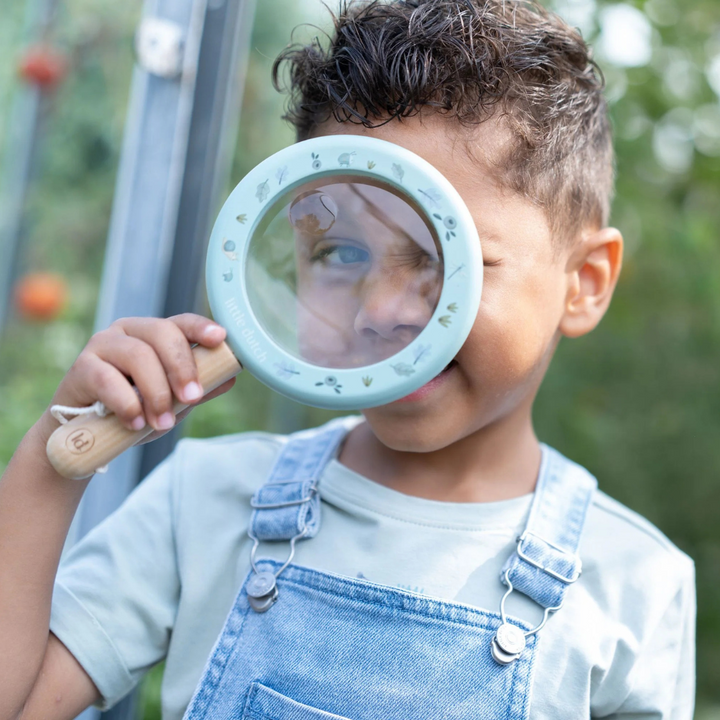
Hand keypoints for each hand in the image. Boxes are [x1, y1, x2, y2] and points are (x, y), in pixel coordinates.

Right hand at [37, 314, 236, 444]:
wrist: (85, 434)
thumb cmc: (133, 409)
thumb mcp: (172, 401)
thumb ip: (197, 388)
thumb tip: (230, 377)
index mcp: (153, 334)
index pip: (181, 322)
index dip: (201, 327)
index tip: (220, 338)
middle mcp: (128, 332)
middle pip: (162, 333)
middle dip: (182, 367)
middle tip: (192, 399)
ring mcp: (102, 345)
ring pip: (138, 356)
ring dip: (156, 392)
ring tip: (162, 422)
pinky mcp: (81, 368)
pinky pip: (108, 379)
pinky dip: (127, 403)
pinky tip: (135, 422)